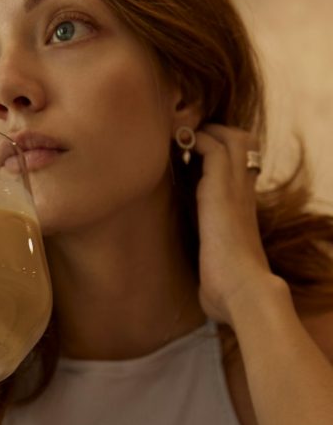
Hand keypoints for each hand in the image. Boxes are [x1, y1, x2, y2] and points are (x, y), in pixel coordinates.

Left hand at [193, 124, 274, 324]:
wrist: (244, 293)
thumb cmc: (230, 292)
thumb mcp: (221, 272)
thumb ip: (214, 267)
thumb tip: (206, 287)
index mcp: (243, 212)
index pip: (242, 168)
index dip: (223, 154)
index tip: (196, 155)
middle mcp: (244, 195)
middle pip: (243, 143)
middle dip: (217, 132)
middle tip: (190, 137)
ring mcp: (234, 191)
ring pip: (231, 139)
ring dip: (205, 131)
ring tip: (182, 134)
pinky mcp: (220, 193)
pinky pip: (213, 150)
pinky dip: (196, 140)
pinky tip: (179, 143)